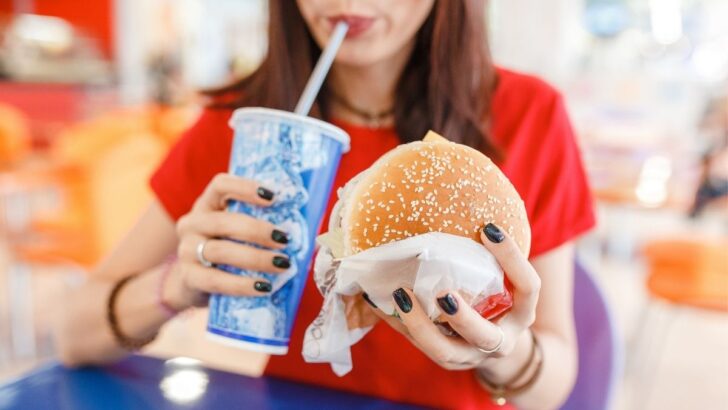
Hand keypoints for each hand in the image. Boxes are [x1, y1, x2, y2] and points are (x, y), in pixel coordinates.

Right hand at [163, 173, 291, 309]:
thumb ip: (261, 223)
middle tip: (284, 239)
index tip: (273, 197)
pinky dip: (242, 285)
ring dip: (256, 258)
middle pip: (223, 221)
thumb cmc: (227, 251)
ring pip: (220, 251)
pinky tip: (263, 287)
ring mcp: (187, 250)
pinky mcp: (188, 277)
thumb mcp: (237, 232)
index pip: (220, 185)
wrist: (192, 284)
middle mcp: (193, 223)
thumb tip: (310, 230)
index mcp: (208, 204)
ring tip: (283, 264)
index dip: (245, 188)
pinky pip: (216, 280)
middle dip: (257, 231)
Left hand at [368, 223, 540, 370]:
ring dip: (421, 325)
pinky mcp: (443, 358)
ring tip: (401, 294)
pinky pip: (416, 344)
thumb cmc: (499, 299)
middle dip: (463, 317)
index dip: (512, 259)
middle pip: (485, 336)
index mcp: (522, 313)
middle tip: (443, 294)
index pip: (528, 287)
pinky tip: (377, 300)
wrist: (496, 346)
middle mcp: (499, 341)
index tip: (489, 228)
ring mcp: (469, 354)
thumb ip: (494, 257)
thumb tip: (473, 210)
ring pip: (444, 351)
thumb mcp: (507, 281)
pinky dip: (397, 321)